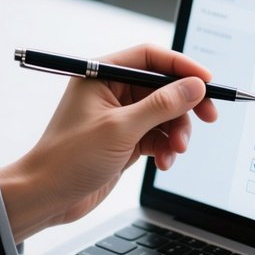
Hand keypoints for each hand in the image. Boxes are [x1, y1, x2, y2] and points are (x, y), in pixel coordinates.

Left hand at [0, 44, 217, 239]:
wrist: (46, 197)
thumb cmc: (69, 158)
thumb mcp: (121, 129)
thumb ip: (162, 105)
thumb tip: (195, 87)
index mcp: (102, 75)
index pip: (150, 58)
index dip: (181, 67)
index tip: (207, 81)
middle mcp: (111, 91)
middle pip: (163, 87)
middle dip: (185, 105)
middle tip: (208, 117)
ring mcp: (119, 117)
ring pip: (164, 114)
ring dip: (176, 132)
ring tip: (176, 150)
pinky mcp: (125, 140)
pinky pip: (157, 136)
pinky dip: (165, 148)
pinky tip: (164, 162)